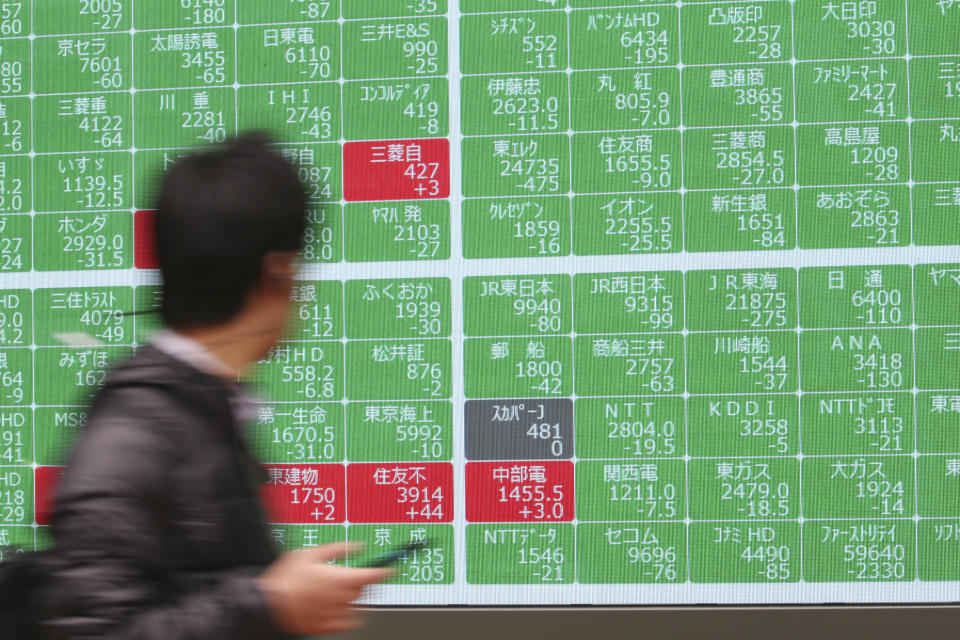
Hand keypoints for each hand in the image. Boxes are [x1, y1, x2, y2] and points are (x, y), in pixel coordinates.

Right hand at [256, 542, 390, 635]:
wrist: (270, 605)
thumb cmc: (287, 579)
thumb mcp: (311, 554)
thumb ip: (338, 549)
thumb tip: (358, 546)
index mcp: (341, 578)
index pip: (374, 575)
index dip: (385, 570)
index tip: (389, 568)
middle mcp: (343, 598)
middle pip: (365, 590)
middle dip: (359, 582)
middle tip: (343, 576)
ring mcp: (336, 615)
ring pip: (357, 605)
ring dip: (351, 598)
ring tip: (331, 592)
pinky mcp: (328, 627)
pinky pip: (347, 622)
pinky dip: (345, 615)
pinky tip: (331, 607)